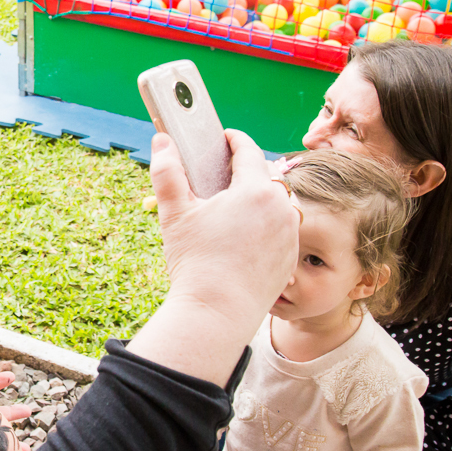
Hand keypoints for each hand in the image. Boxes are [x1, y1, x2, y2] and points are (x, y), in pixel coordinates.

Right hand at [152, 129, 298, 323]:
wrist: (217, 313)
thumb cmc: (196, 262)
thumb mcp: (173, 213)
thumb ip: (166, 171)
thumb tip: (161, 140)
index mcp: (256, 190)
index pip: (248, 150)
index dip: (233, 139)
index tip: (223, 137)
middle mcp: (282, 208)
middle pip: (265, 175)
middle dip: (245, 170)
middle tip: (221, 173)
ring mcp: (290, 234)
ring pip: (275, 203)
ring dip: (257, 198)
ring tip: (231, 206)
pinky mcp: (291, 257)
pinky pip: (280, 229)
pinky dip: (265, 225)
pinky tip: (242, 236)